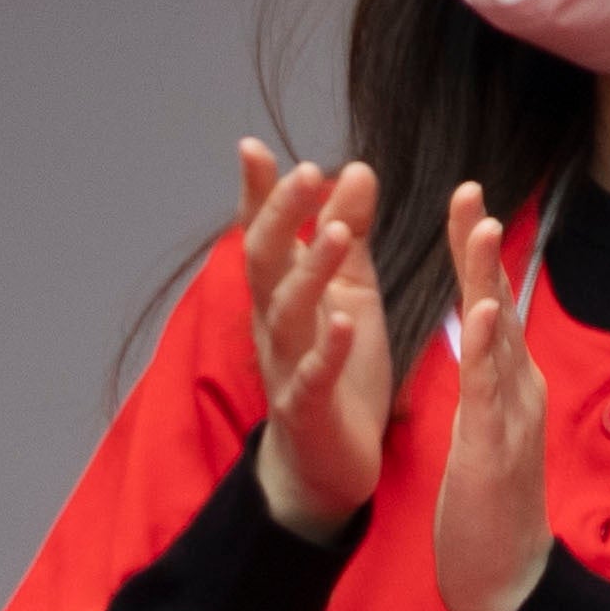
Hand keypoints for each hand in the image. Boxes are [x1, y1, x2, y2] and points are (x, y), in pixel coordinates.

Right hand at [238, 143, 391, 541]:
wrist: (324, 462)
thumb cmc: (338, 370)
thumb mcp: (352, 292)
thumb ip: (348, 235)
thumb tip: (354, 169)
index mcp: (284, 294)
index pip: (265, 233)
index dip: (259, 193)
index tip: (255, 147)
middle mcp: (274, 324)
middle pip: (266, 262)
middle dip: (281, 216)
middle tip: (304, 172)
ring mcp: (286, 365)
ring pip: (289, 312)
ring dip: (310, 271)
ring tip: (333, 231)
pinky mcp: (309, 406)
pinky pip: (315, 374)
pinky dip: (329, 348)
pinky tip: (346, 321)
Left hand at [435, 179, 554, 610]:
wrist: (505, 577)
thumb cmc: (489, 504)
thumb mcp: (484, 428)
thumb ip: (487, 384)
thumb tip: (486, 343)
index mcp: (506, 385)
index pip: (488, 308)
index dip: (476, 258)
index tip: (465, 205)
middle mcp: (517, 390)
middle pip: (498, 306)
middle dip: (483, 250)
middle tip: (471, 190)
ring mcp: (511, 415)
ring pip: (500, 336)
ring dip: (488, 280)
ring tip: (479, 227)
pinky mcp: (494, 446)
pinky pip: (490, 391)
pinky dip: (486, 348)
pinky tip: (480, 313)